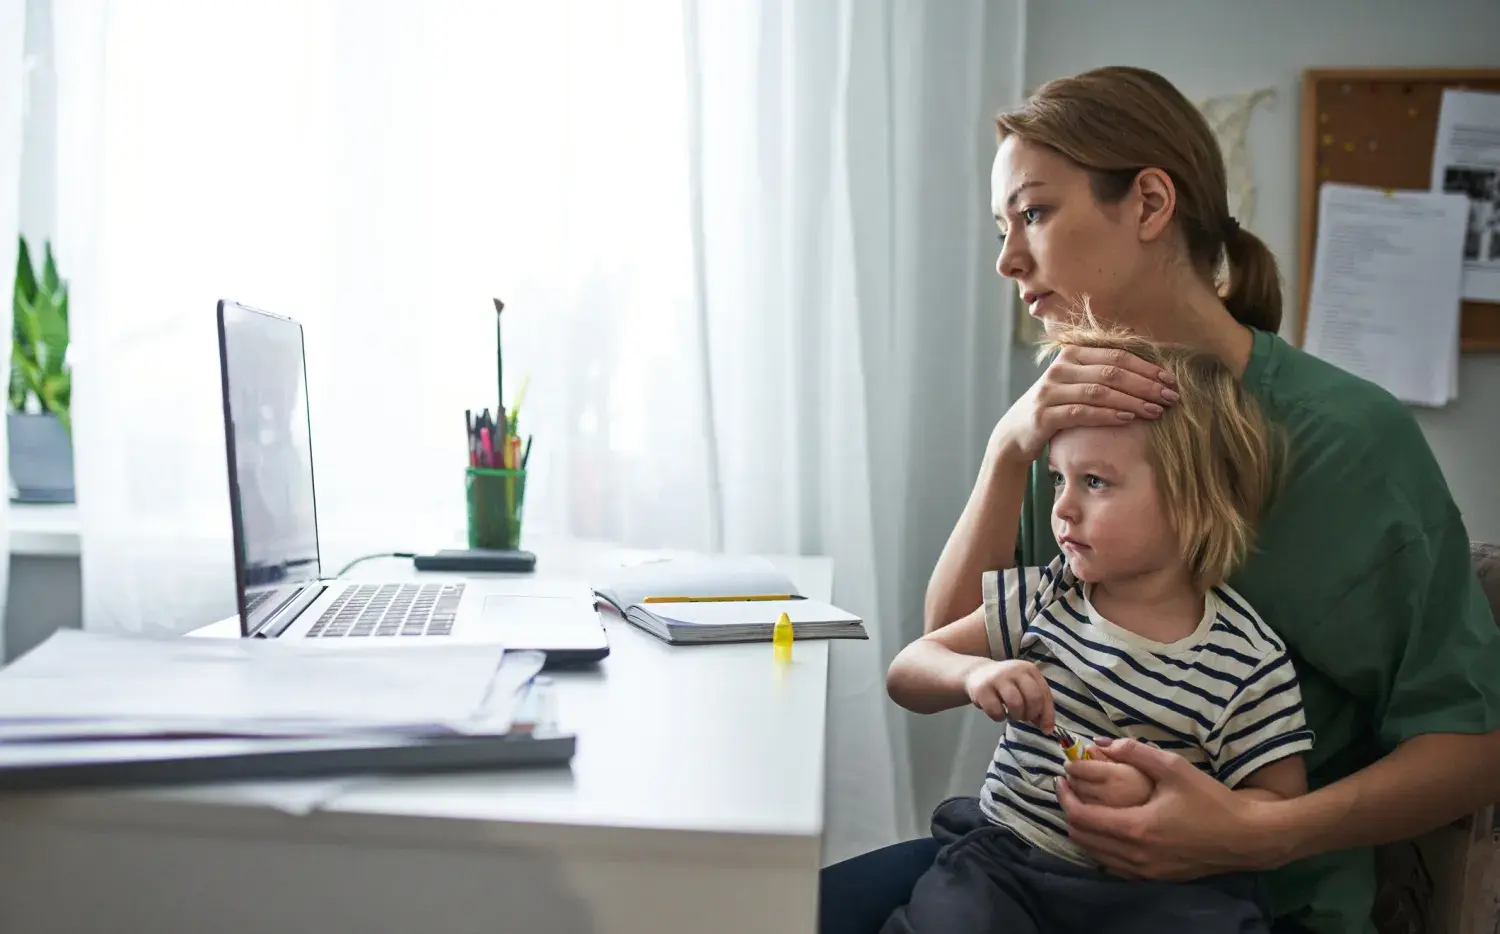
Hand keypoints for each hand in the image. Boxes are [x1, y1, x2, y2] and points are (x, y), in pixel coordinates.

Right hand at [963, 659, 1053, 732]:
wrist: (977, 673)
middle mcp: (1015, 670)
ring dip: (1016, 716)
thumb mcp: (1024, 687)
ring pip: (1016, 704)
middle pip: (1033, 698)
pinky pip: (996, 711)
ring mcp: (998, 678)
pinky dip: (999, 717)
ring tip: (1011, 714)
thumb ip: (1038, 703)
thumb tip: (1047, 729)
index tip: (1046, 730)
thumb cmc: (1007, 684)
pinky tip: (998, 712)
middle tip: (1023, 717)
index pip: (1045, 695)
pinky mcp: (982, 689)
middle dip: (1030, 714)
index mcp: (1030, 669)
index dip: (1047, 715)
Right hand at [991, 345, 1178, 462]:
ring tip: (1156, 410)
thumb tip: (1148, 367)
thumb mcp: (1077, 383)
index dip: (1147, 367)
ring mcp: (1051, 390)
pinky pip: (1082, 412)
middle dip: (1146, 384)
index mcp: (1072, 354)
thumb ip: (1103, 371)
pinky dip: (1108, 415)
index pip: (1117, 356)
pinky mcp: (1045, 414)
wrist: (1017, 432)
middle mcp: (1060, 367)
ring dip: (1133, 401)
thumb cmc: (1057, 407)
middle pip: (1112, 372)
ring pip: (1100, 391)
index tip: (1171, 380)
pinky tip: (1128, 418)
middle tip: (1171, 397)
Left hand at [1056, 738, 1273, 879]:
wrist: (1246, 838)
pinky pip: (1113, 865)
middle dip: (1069, 812)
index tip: (1061, 779)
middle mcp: (1134, 856)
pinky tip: (1108, 827)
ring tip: (1084, 805)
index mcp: (1135, 828)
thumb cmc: (1211, 801)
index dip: (1065, 797)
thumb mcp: (1174, 768)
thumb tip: (1105, 742)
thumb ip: (1136, 752)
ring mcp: (1144, 871)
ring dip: (1083, 830)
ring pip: (1095, 854)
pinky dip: (1101, 847)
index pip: (1081, 817)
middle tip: (1069, 790)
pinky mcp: (1154, 878)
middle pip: (1082, 838)